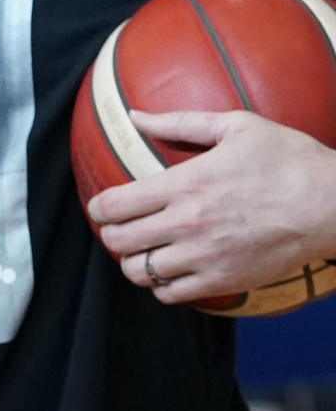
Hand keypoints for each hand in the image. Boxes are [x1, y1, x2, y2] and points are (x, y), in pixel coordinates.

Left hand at [86, 108, 335, 304]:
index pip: (113, 205)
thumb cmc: (288, 160)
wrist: (332, 204)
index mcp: (184, 184)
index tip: (101, 207)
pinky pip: (170, 294)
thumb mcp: (236, 126)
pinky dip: (162, 285)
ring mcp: (204, 256)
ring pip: (139, 272)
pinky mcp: (223, 281)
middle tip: (120, 229)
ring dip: (134, 262)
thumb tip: (136, 116)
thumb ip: (180, 122)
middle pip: (118, 241)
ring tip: (144, 251)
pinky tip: (171, 270)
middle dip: (111, 235)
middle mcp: (187, 223)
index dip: (98, 209)